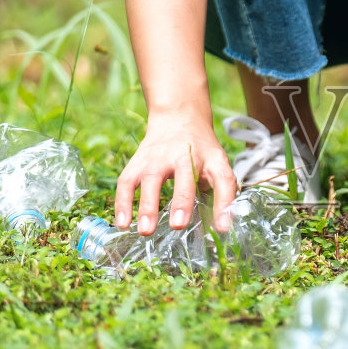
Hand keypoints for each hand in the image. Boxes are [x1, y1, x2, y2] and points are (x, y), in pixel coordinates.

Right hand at [114, 112, 236, 234]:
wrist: (178, 117)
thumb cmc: (202, 153)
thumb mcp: (218, 165)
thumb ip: (219, 193)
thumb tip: (218, 228)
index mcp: (212, 159)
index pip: (223, 179)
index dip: (224, 203)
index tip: (222, 228)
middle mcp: (186, 155)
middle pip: (185, 176)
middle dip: (181, 200)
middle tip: (178, 225)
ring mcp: (159, 156)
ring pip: (152, 179)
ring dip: (148, 206)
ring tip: (146, 230)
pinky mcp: (138, 161)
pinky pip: (128, 182)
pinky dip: (123, 203)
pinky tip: (123, 223)